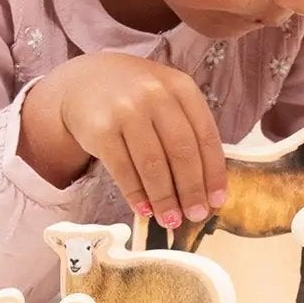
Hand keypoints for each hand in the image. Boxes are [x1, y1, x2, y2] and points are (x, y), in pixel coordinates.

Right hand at [20, 53, 228, 231]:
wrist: (85, 82)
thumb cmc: (137, 98)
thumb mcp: (167, 99)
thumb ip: (187, 130)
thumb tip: (205, 186)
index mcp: (181, 87)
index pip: (206, 135)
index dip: (214, 172)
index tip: (218, 201)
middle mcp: (155, 95)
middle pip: (181, 151)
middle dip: (192, 190)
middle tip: (197, 216)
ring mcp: (125, 110)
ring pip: (153, 164)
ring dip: (164, 198)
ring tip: (171, 220)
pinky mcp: (100, 129)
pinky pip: (123, 170)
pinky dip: (136, 194)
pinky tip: (145, 210)